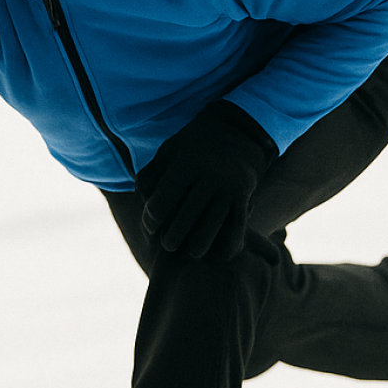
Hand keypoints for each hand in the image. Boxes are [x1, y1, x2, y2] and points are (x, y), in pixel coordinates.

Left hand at [136, 101, 277, 260]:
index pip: (162, 203)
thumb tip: (143, 201)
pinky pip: (236, 230)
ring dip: (197, 246)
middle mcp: (208, 177)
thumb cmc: (192, 147)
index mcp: (185, 165)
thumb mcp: (168, 152)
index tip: (151, 226)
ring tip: (190, 251)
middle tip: (168, 244)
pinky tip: (217, 255)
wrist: (238, 132)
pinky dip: (226, 247)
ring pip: (211, 229)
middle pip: (185, 220)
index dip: (151, 221)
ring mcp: (228, 188)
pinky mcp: (244, 198)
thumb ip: (150, 175)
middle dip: (172, 238)